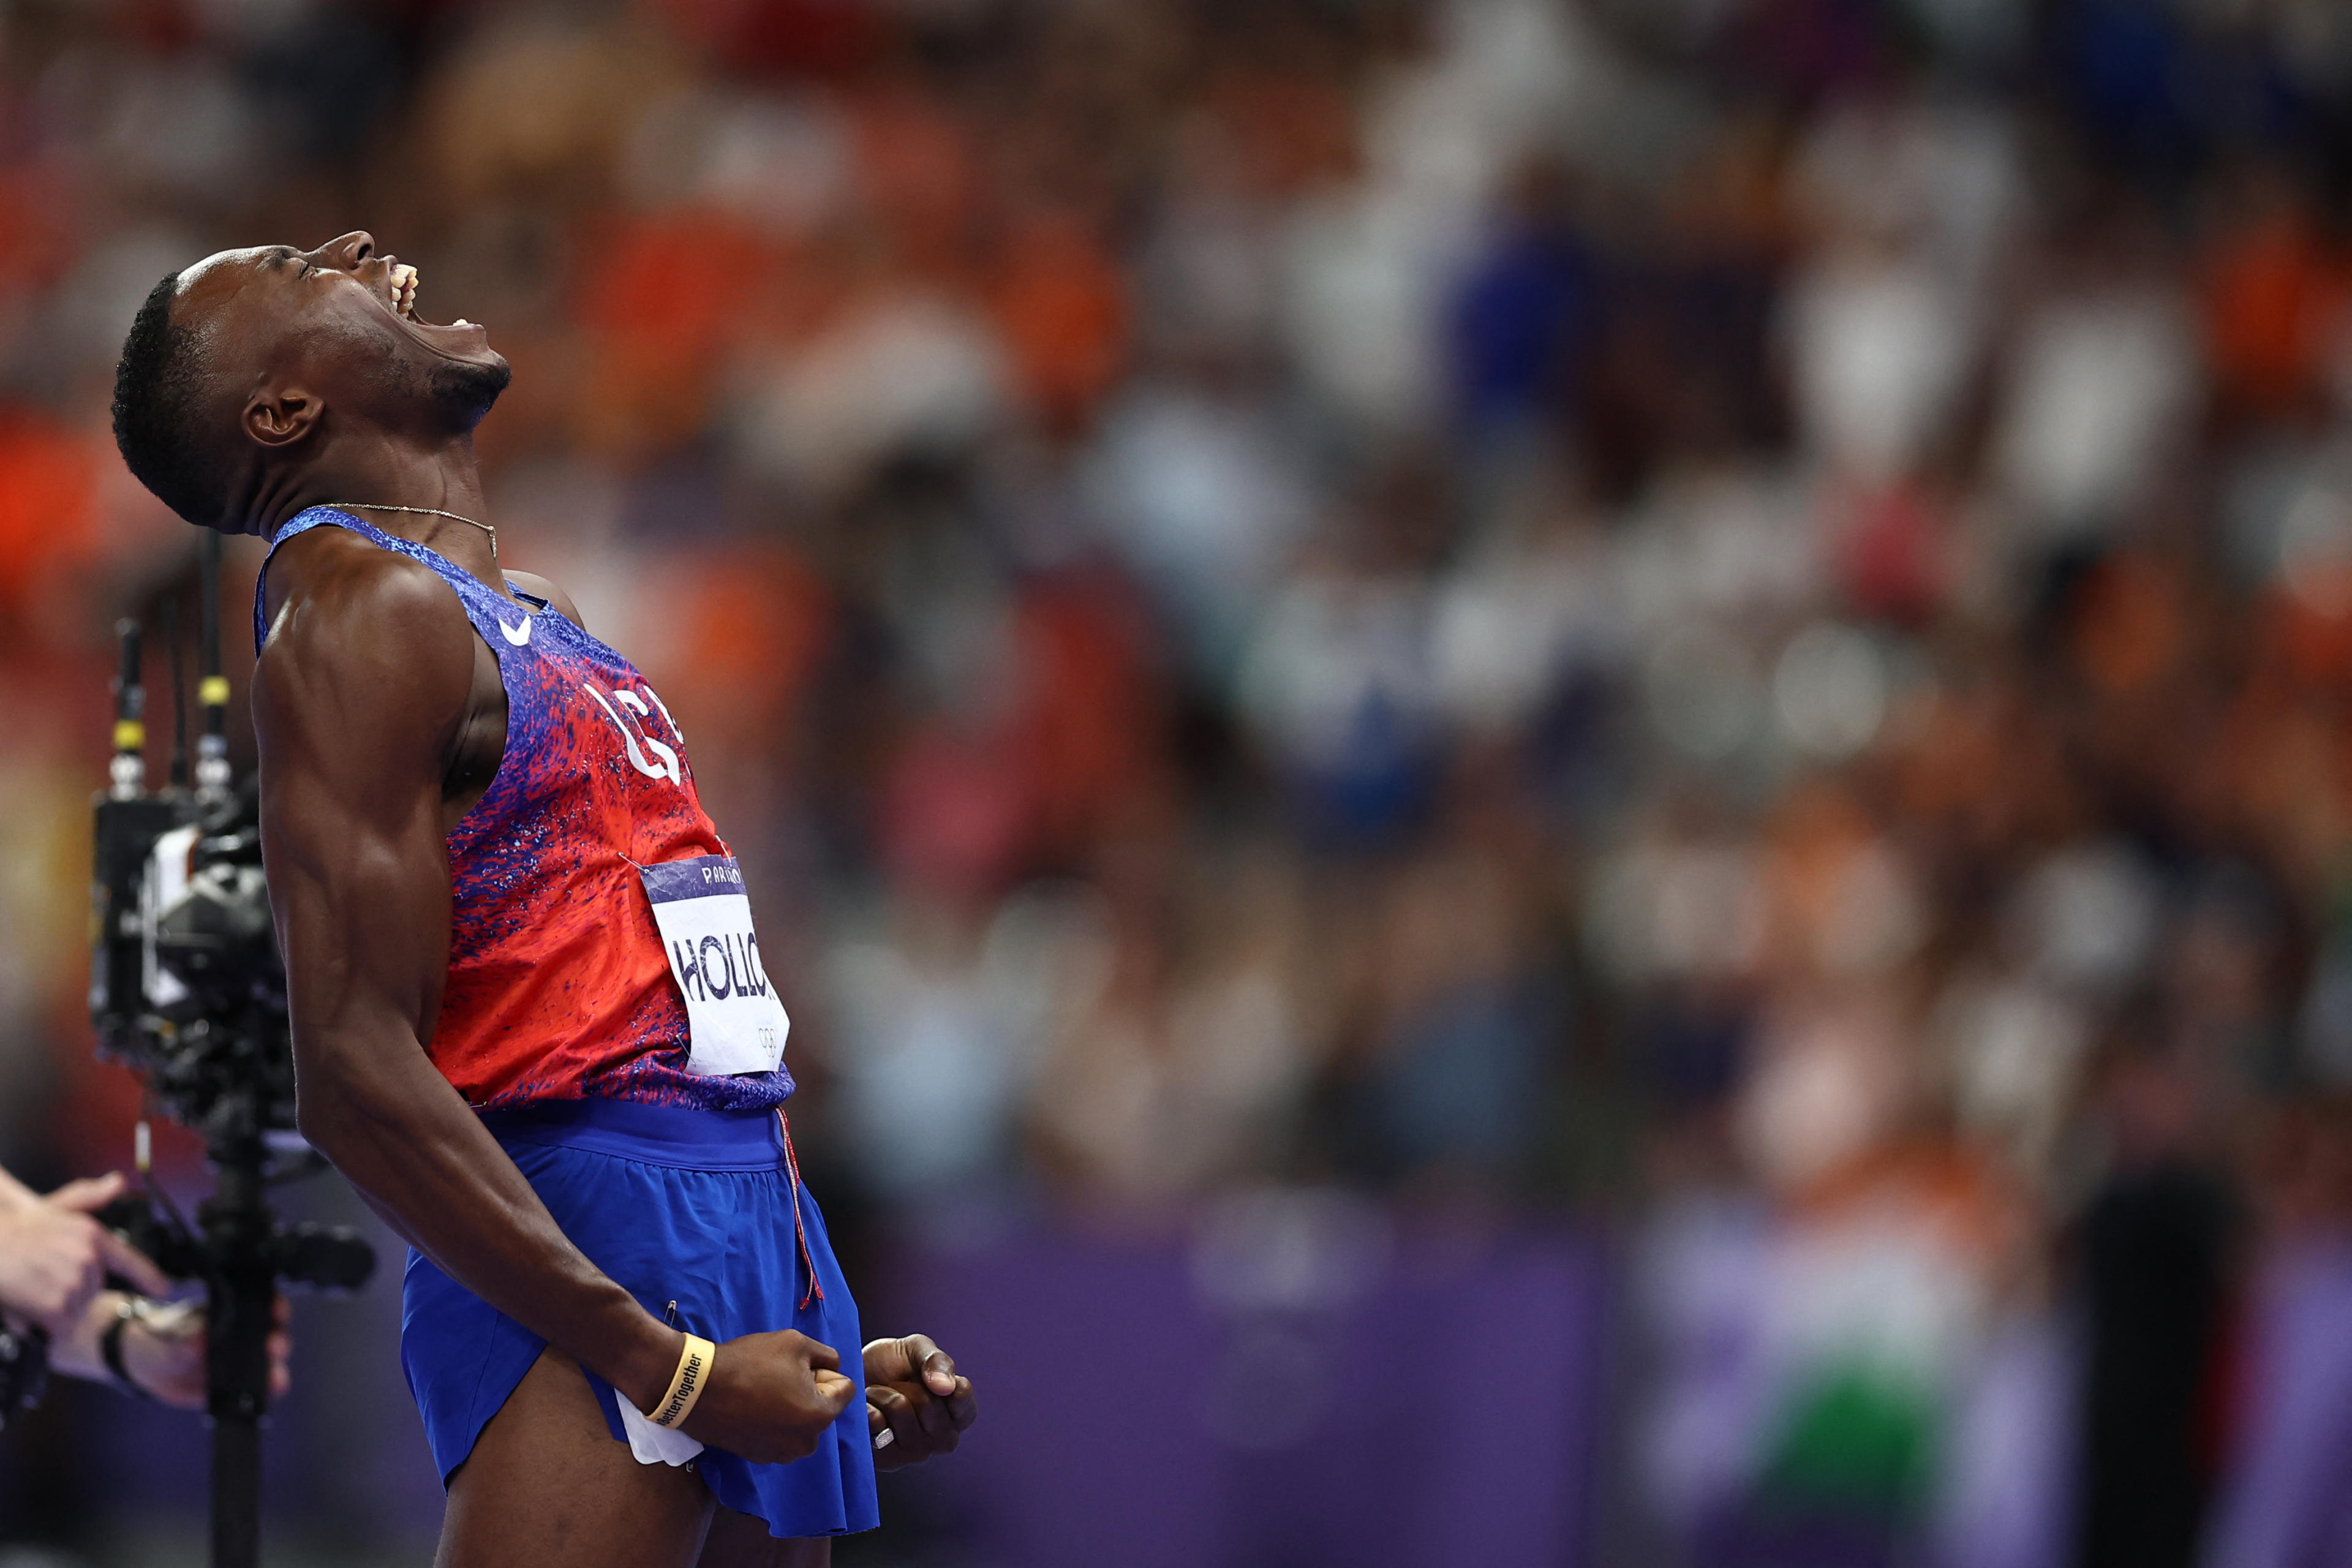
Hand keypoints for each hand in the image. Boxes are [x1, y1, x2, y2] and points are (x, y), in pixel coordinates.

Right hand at [0, 1174, 169, 1329]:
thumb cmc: (13, 1232)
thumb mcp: (52, 1207)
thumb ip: (87, 1197)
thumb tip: (117, 1182)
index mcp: (91, 1235)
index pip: (129, 1259)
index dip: (149, 1277)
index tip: (164, 1289)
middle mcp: (88, 1258)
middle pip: (94, 1290)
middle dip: (72, 1293)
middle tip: (43, 1281)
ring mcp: (74, 1283)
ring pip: (77, 1311)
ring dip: (57, 1311)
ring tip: (34, 1293)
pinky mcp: (57, 1307)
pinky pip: (62, 1328)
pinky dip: (47, 1328)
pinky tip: (31, 1311)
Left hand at [116, 1294, 294, 1410]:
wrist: (145, 1366)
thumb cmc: (159, 1338)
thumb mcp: (167, 1336)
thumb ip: (183, 1339)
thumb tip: (201, 1339)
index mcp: (230, 1311)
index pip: (263, 1303)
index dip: (276, 1305)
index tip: (276, 1311)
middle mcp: (243, 1335)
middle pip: (274, 1335)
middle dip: (280, 1341)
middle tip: (274, 1348)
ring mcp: (240, 1362)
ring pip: (270, 1365)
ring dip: (276, 1372)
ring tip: (274, 1380)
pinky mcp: (234, 1387)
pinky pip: (254, 1392)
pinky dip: (260, 1397)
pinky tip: (259, 1401)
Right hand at [675, 1328, 856, 1464]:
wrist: (697, 1389)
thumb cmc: (750, 1363)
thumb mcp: (797, 1343)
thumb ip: (827, 1355)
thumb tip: (834, 1368)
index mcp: (820, 1417)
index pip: (844, 1389)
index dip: (824, 1372)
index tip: (797, 1366)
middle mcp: (805, 1444)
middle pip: (821, 1408)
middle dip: (808, 1392)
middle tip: (778, 1377)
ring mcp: (779, 1455)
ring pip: (799, 1422)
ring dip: (790, 1407)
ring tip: (761, 1391)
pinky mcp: (757, 1457)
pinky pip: (778, 1434)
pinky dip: (771, 1421)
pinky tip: (749, 1406)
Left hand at [863, 1333, 975, 1469]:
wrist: (854, 1376)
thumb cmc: (892, 1364)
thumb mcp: (919, 1349)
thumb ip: (938, 1361)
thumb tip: (946, 1386)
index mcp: (958, 1415)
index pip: (966, 1408)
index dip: (950, 1388)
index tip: (930, 1376)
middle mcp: (942, 1440)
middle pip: (929, 1406)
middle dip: (909, 1385)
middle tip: (900, 1384)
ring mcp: (915, 1452)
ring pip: (901, 1410)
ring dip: (885, 1393)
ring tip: (881, 1394)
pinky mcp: (887, 1459)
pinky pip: (876, 1423)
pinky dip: (867, 1406)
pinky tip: (868, 1409)